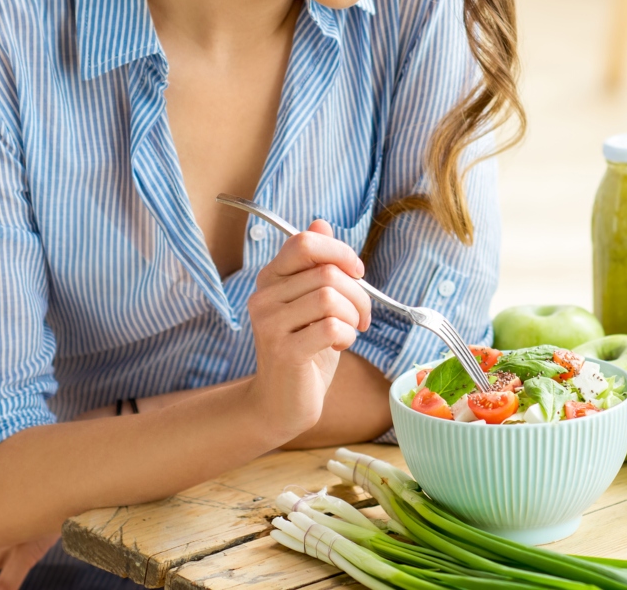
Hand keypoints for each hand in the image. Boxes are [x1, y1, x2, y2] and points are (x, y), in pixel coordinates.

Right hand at [245, 219, 370, 439]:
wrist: (282, 402)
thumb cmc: (304, 349)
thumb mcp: (312, 302)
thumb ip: (315, 265)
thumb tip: (321, 224)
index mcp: (271, 279)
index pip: (304, 243)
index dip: (339, 252)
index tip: (357, 272)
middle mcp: (264, 297)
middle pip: (326, 272)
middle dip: (358, 293)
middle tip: (362, 316)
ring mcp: (270, 324)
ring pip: (330, 297)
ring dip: (354, 315)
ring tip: (350, 331)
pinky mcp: (284, 351)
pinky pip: (331, 327)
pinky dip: (347, 336)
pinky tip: (339, 346)